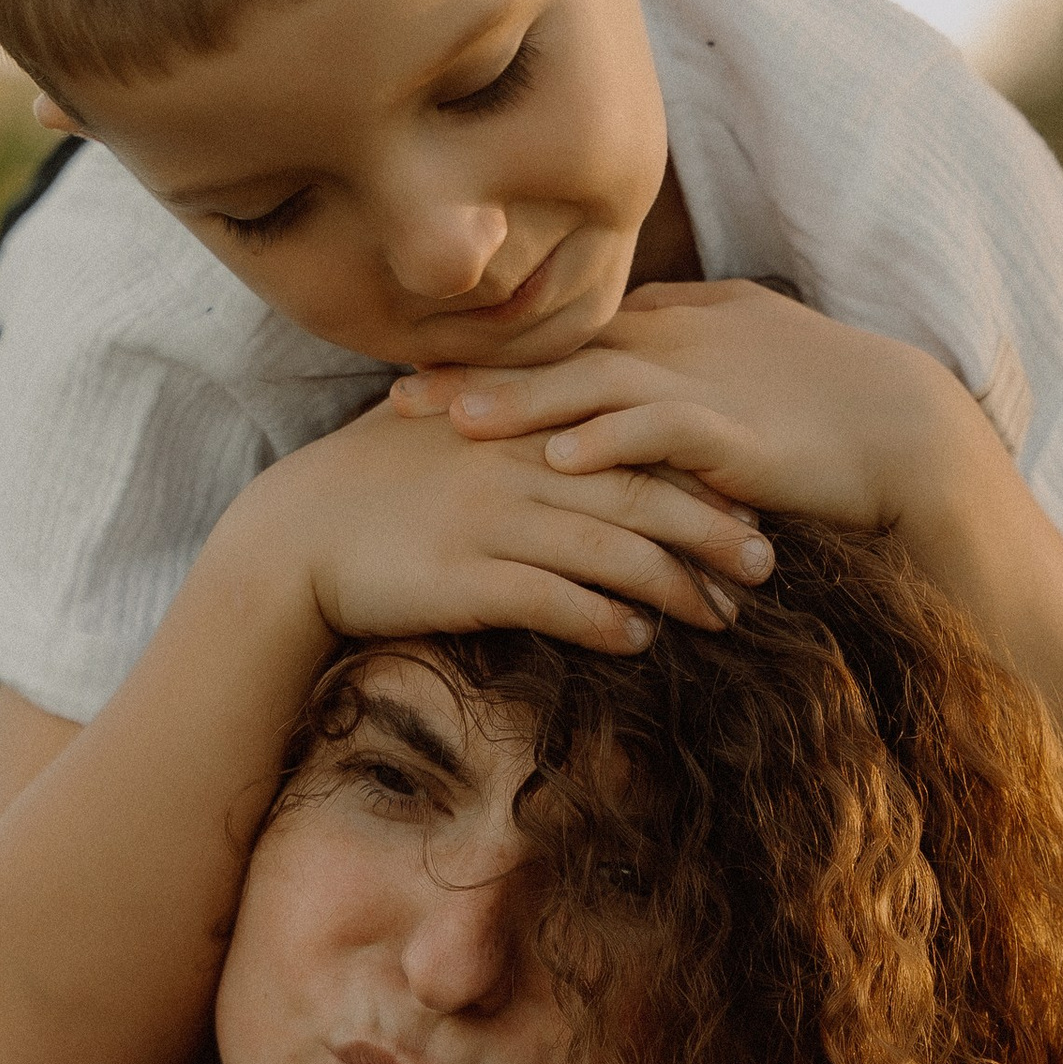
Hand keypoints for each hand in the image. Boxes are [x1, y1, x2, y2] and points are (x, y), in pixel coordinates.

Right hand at [247, 392, 774, 658]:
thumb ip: (524, 423)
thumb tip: (588, 432)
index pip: (630, 439)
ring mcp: (490, 520)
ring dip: (676, 587)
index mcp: (520, 424)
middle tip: (769, 563)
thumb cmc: (377, 486)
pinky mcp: (465, 578)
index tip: (754, 495)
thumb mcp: (456, 434)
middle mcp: (515, 464)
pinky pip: (553, 600)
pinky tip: (640, 640)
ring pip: (610, 550)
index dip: (699, 469)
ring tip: (722, 617)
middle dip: (712, 530)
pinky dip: (604, 621)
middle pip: (639, 493)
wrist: (293, 537)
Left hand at [390, 280, 975, 533]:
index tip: (417, 366)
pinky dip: (610, 442)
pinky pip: (661, 431)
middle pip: (555, 352)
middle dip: (474, 375)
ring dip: (521, 403)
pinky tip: (558, 462)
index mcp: (673, 329)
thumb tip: (619, 373)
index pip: (563, 332)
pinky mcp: (736, 432)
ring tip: (452, 424)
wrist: (907, 429)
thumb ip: (676, 361)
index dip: (489, 350)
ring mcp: (705, 383)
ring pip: (593, 384)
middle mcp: (676, 345)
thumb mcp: (738, 366)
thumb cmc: (826, 403)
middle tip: (395, 400)